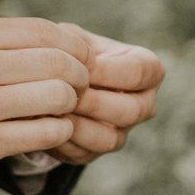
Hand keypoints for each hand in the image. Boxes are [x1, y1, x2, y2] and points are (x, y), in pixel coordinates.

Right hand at [0, 16, 92, 187]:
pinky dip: (58, 132)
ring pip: (58, 97)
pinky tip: (49, 132)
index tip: (79, 57)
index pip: (44, 30)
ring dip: (71, 105)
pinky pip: (44, 133)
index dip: (74, 45)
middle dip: (80, 75)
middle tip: (78, 86)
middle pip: (58, 62)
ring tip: (62, 110)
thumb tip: (55, 37)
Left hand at [47, 31, 165, 163]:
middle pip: (130, 111)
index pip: (137, 73)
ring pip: (110, 139)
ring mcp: (123, 132)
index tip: (75, 65)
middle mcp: (144, 104)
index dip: (105, 71)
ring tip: (51, 110)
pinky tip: (45, 126)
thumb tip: (68, 56)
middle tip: (62, 92)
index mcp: (149, 70)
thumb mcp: (77, 40)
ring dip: (78, 126)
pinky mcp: (97, 152)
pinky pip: (85, 154)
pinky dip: (63, 141)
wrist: (61, 81)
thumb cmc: (74, 54)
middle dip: (93, 102)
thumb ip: (75, 43)